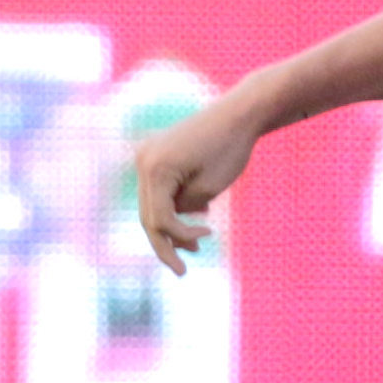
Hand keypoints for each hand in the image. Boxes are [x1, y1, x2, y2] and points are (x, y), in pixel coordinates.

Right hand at [133, 103, 261, 274]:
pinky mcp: (156, 153)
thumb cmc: (229, 150)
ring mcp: (147, 155)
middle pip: (148, 214)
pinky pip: (159, 189)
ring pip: (152, 203)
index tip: (206, 240)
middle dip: (168, 241)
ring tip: (198, 243)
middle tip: (183, 269)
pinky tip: (200, 215)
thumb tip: (169, 223)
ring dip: (172, 224)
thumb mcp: (208, 190)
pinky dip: (175, 205)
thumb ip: (184, 212)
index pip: (158, 219)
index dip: (178, 239)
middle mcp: (144, 160)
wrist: (238, 113)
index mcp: (155, 168)